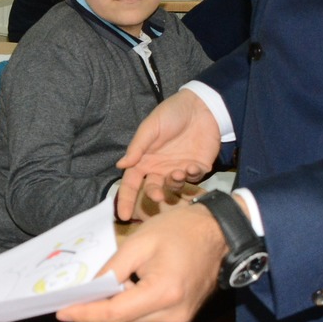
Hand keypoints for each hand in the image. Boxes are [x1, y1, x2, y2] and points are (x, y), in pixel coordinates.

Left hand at [55, 203, 226, 321]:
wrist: (218, 234)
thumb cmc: (180, 231)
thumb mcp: (140, 242)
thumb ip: (113, 268)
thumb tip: (90, 288)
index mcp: (164, 293)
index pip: (115, 313)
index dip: (86, 314)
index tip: (61, 313)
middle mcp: (174, 315)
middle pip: (122, 320)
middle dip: (95, 310)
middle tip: (70, 300)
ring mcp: (179, 320)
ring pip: (133, 320)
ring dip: (113, 307)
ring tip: (94, 292)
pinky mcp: (181, 318)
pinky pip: (146, 316)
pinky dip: (130, 306)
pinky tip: (123, 290)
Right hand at [114, 88, 221, 220]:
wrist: (202, 106)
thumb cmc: (172, 113)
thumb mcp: (150, 127)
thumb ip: (137, 147)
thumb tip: (121, 165)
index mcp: (145, 158)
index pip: (131, 182)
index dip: (126, 198)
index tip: (123, 215)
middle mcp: (160, 167)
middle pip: (152, 189)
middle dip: (153, 195)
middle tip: (157, 195)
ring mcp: (179, 168)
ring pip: (173, 187)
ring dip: (174, 184)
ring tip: (178, 173)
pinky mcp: (198, 167)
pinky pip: (194, 179)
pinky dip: (192, 175)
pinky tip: (193, 166)